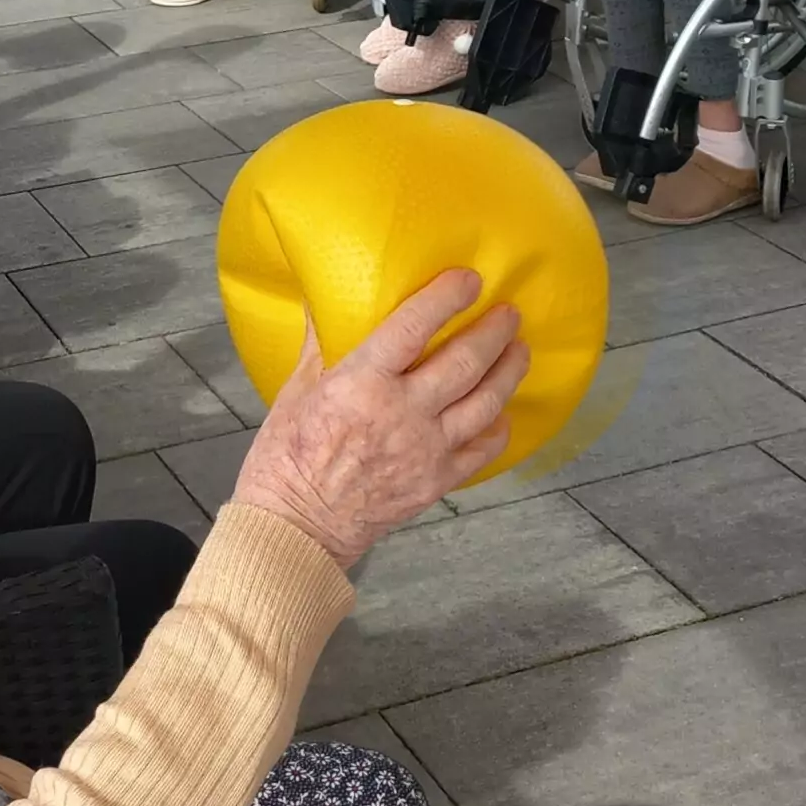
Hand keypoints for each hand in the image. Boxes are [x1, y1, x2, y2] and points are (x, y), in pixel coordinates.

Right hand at [235, 272, 527, 568]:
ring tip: (518, 351)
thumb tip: (325, 303)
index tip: (468, 279)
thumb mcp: (295, 391)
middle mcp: (402, 413)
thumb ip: (319, 345)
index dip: (445, 298)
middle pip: (464, 363)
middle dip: (493, 332)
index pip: (414, 327)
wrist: (298, 526)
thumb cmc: (286, 459)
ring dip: (508, 372)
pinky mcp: (436, 481)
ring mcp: (426, 450)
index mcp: (362, 383)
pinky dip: (498, 427)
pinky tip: (502, 413)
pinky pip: (482, 450)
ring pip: (485, 403)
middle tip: (508, 313)